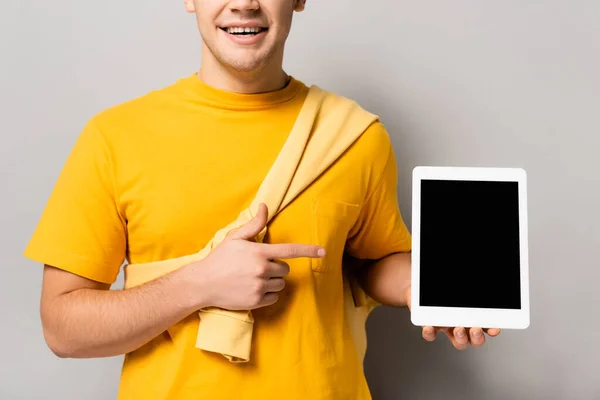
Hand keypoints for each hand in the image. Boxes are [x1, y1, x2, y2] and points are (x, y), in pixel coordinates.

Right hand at [190, 203, 325, 310]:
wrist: (203, 284)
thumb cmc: (220, 258)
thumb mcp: (235, 238)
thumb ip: (254, 224)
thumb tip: (265, 206)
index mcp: (259, 252)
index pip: (290, 250)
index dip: (308, 250)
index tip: (323, 251)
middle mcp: (262, 270)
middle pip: (285, 269)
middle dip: (277, 267)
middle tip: (258, 266)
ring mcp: (260, 287)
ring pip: (280, 284)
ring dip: (273, 280)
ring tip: (253, 277)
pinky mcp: (256, 301)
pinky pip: (274, 297)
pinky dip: (267, 294)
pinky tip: (253, 288)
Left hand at [404, 285, 500, 349]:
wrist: (419, 289)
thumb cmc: (440, 289)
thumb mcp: (456, 288)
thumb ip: (462, 292)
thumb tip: (473, 280)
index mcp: (472, 315)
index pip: (487, 326)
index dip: (492, 330)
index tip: (494, 329)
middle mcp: (462, 324)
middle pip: (475, 339)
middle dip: (477, 337)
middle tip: (475, 329)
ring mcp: (447, 327)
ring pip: (458, 341)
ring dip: (460, 339)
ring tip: (458, 329)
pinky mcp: (430, 327)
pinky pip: (431, 335)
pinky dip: (430, 333)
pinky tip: (429, 327)